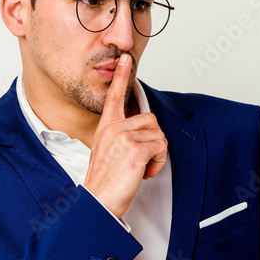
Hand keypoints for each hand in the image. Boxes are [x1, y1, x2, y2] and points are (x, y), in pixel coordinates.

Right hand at [83, 54, 167, 218]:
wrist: (99, 201)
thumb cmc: (106, 181)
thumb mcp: (108, 152)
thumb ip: (121, 137)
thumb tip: (141, 134)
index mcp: (107, 127)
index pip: (114, 96)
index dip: (122, 76)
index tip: (125, 58)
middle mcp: (114, 128)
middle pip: (151, 120)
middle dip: (153, 142)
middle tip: (141, 161)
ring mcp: (124, 137)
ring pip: (158, 134)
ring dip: (156, 154)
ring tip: (141, 168)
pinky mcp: (135, 149)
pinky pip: (161, 146)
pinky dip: (158, 162)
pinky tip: (144, 173)